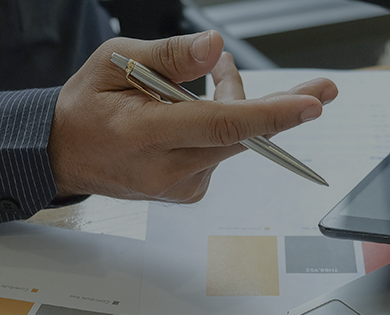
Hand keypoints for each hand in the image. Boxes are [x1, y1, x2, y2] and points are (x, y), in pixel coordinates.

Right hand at [48, 31, 337, 202]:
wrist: (65, 153)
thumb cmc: (88, 105)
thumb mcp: (115, 61)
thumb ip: (169, 56)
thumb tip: (215, 47)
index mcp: (143, 134)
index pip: (220, 126)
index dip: (269, 114)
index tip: (311, 104)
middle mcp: (165, 168)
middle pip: (243, 136)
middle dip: (283, 107)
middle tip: (324, 88)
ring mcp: (180, 185)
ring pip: (235, 140)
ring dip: (235, 106)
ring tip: (206, 80)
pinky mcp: (190, 191)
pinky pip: (223, 152)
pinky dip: (222, 128)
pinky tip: (197, 112)